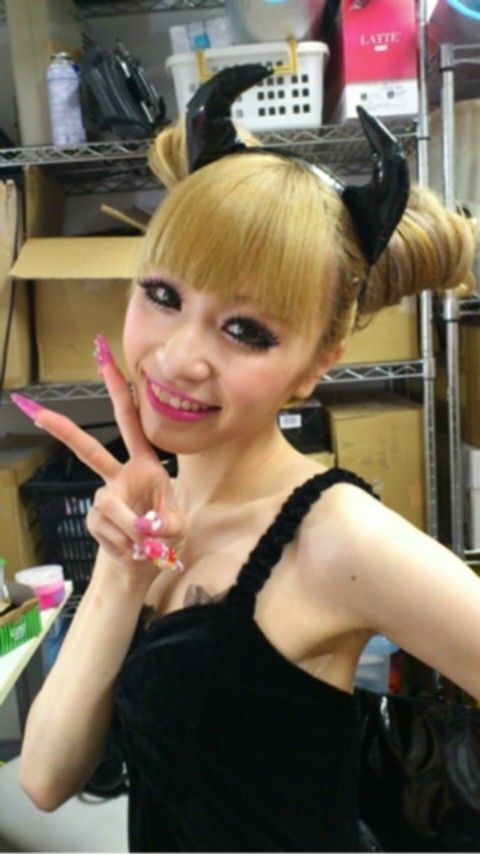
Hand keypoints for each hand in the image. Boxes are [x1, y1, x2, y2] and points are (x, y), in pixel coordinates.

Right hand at [12, 341, 184, 586]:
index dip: (119, 392)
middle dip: (64, 430)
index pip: (131, 423)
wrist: (148, 564)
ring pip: (108, 505)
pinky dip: (123, 542)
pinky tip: (131, 549)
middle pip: (89, 450)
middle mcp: (121, 476)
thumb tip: (141, 524)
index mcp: (145, 465)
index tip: (104, 360)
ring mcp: (104, 497)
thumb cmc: (166, 534)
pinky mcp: (94, 519)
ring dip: (129, 527)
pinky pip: (106, 529)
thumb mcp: (178, 526)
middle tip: (35, 410)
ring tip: (144, 544)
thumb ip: (165, 523)